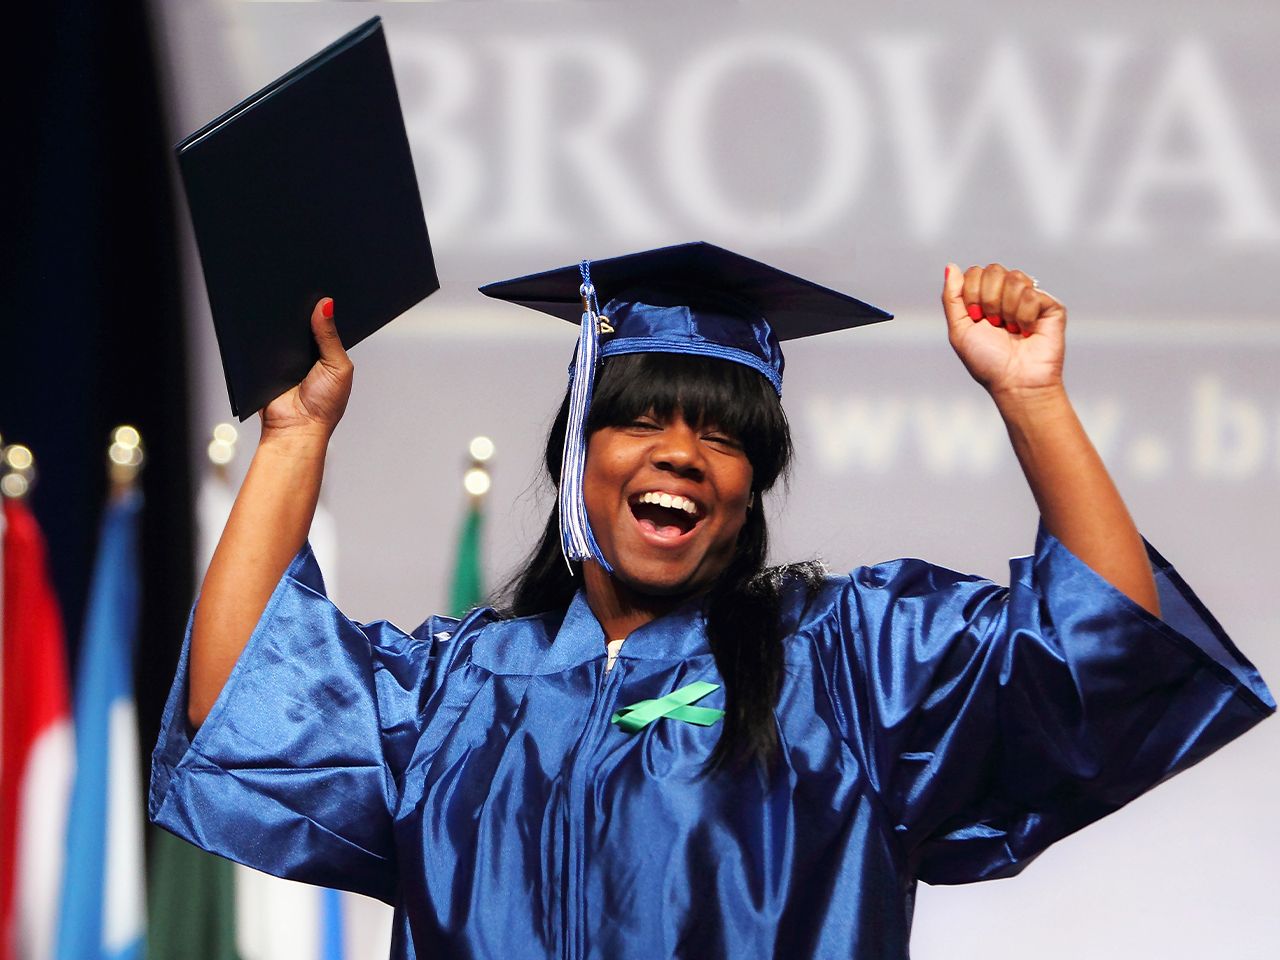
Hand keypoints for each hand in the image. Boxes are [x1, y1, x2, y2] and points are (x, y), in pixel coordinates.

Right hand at [259, 298, 353, 440]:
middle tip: (298, 288)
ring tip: (281, 296)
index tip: (318, 285)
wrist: (296, 428)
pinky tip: (264, 317)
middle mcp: (305, 353)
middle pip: (300, 323)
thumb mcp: (338, 367)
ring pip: (279, 330)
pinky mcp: (263, 363)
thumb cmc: (324, 405)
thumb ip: (331, 336)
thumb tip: (326, 304)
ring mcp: (283, 357)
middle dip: (300, 309)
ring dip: (279, 319)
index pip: (322, 322)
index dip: (321, 306)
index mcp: (326, 352)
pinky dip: (262, 332)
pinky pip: (261, 342)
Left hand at [941, 263, 1065, 400]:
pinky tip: (1028, 331)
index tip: (976, 318)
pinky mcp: (1050, 305)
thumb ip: (952, 298)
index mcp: (985, 297)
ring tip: (1012, 330)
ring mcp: (1030, 297)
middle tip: (994, 324)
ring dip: (1007, 309)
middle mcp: (1008, 294)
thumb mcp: (959, 330)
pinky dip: (1025, 317)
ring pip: (1015, 277)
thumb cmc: (987, 361)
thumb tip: (951, 266)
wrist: (1015, 382)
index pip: (975, 272)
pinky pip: (1033, 293)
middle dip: (989, 300)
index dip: (972, 294)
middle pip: (994, 269)